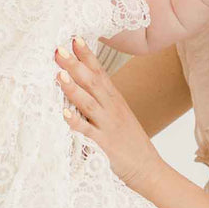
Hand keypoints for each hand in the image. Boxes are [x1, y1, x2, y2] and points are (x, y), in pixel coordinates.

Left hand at [55, 38, 166, 191]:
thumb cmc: (130, 144)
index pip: (100, 72)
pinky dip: (75, 122)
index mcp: (115, 100)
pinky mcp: (105, 145)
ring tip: (59, 74)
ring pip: (89, 103)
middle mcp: (112, 109)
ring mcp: (109, 126)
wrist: (149, 169)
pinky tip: (63, 114)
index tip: (74, 38)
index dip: (87, 55)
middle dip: (75, 65)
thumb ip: (102, 102)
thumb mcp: (118, 116)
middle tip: (59, 49)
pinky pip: (88, 132)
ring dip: (73, 88)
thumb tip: (82, 87)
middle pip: (93, 82)